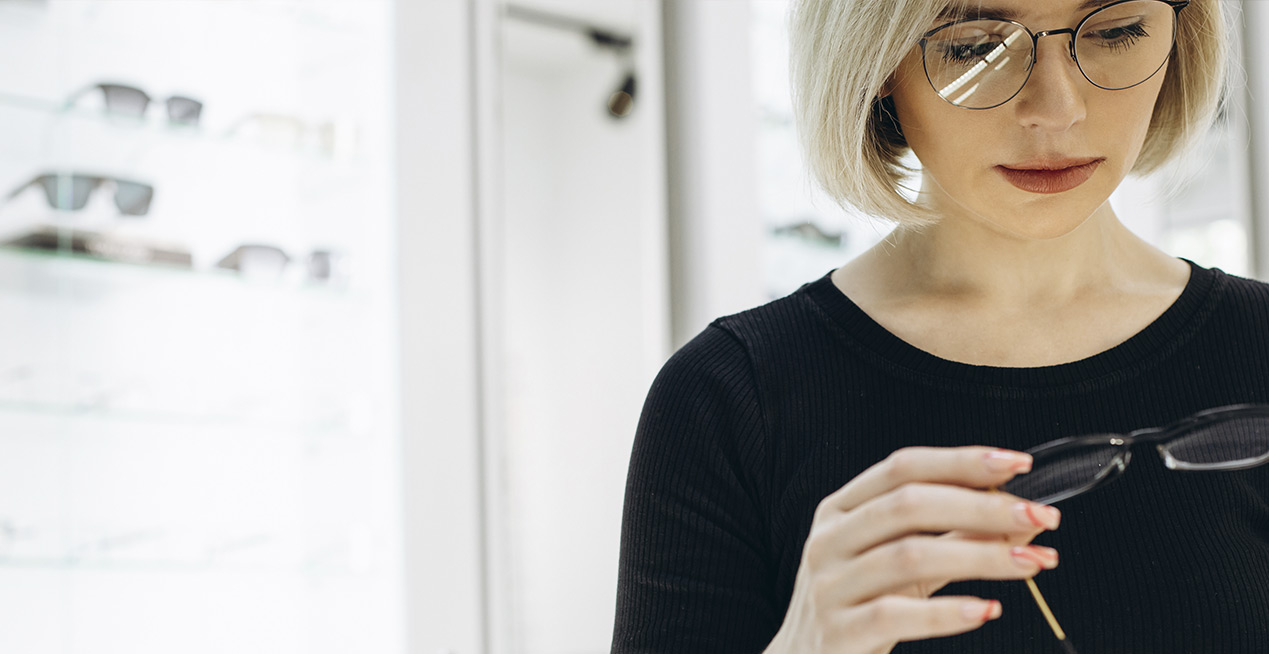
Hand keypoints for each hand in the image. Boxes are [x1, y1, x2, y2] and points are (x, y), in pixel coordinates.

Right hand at [762, 446, 1060, 653]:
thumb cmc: (857, 608)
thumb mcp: (901, 566)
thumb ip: (954, 536)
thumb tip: (1022, 515)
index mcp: (840, 510)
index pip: (902, 467)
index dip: (961, 461)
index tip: (1018, 464)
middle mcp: (829, 540)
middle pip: (908, 505)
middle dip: (982, 505)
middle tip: (1039, 515)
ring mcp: (828, 586)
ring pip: (909, 556)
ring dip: (981, 555)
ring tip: (1031, 563)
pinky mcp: (838, 633)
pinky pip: (896, 615)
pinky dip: (948, 612)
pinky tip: (986, 610)